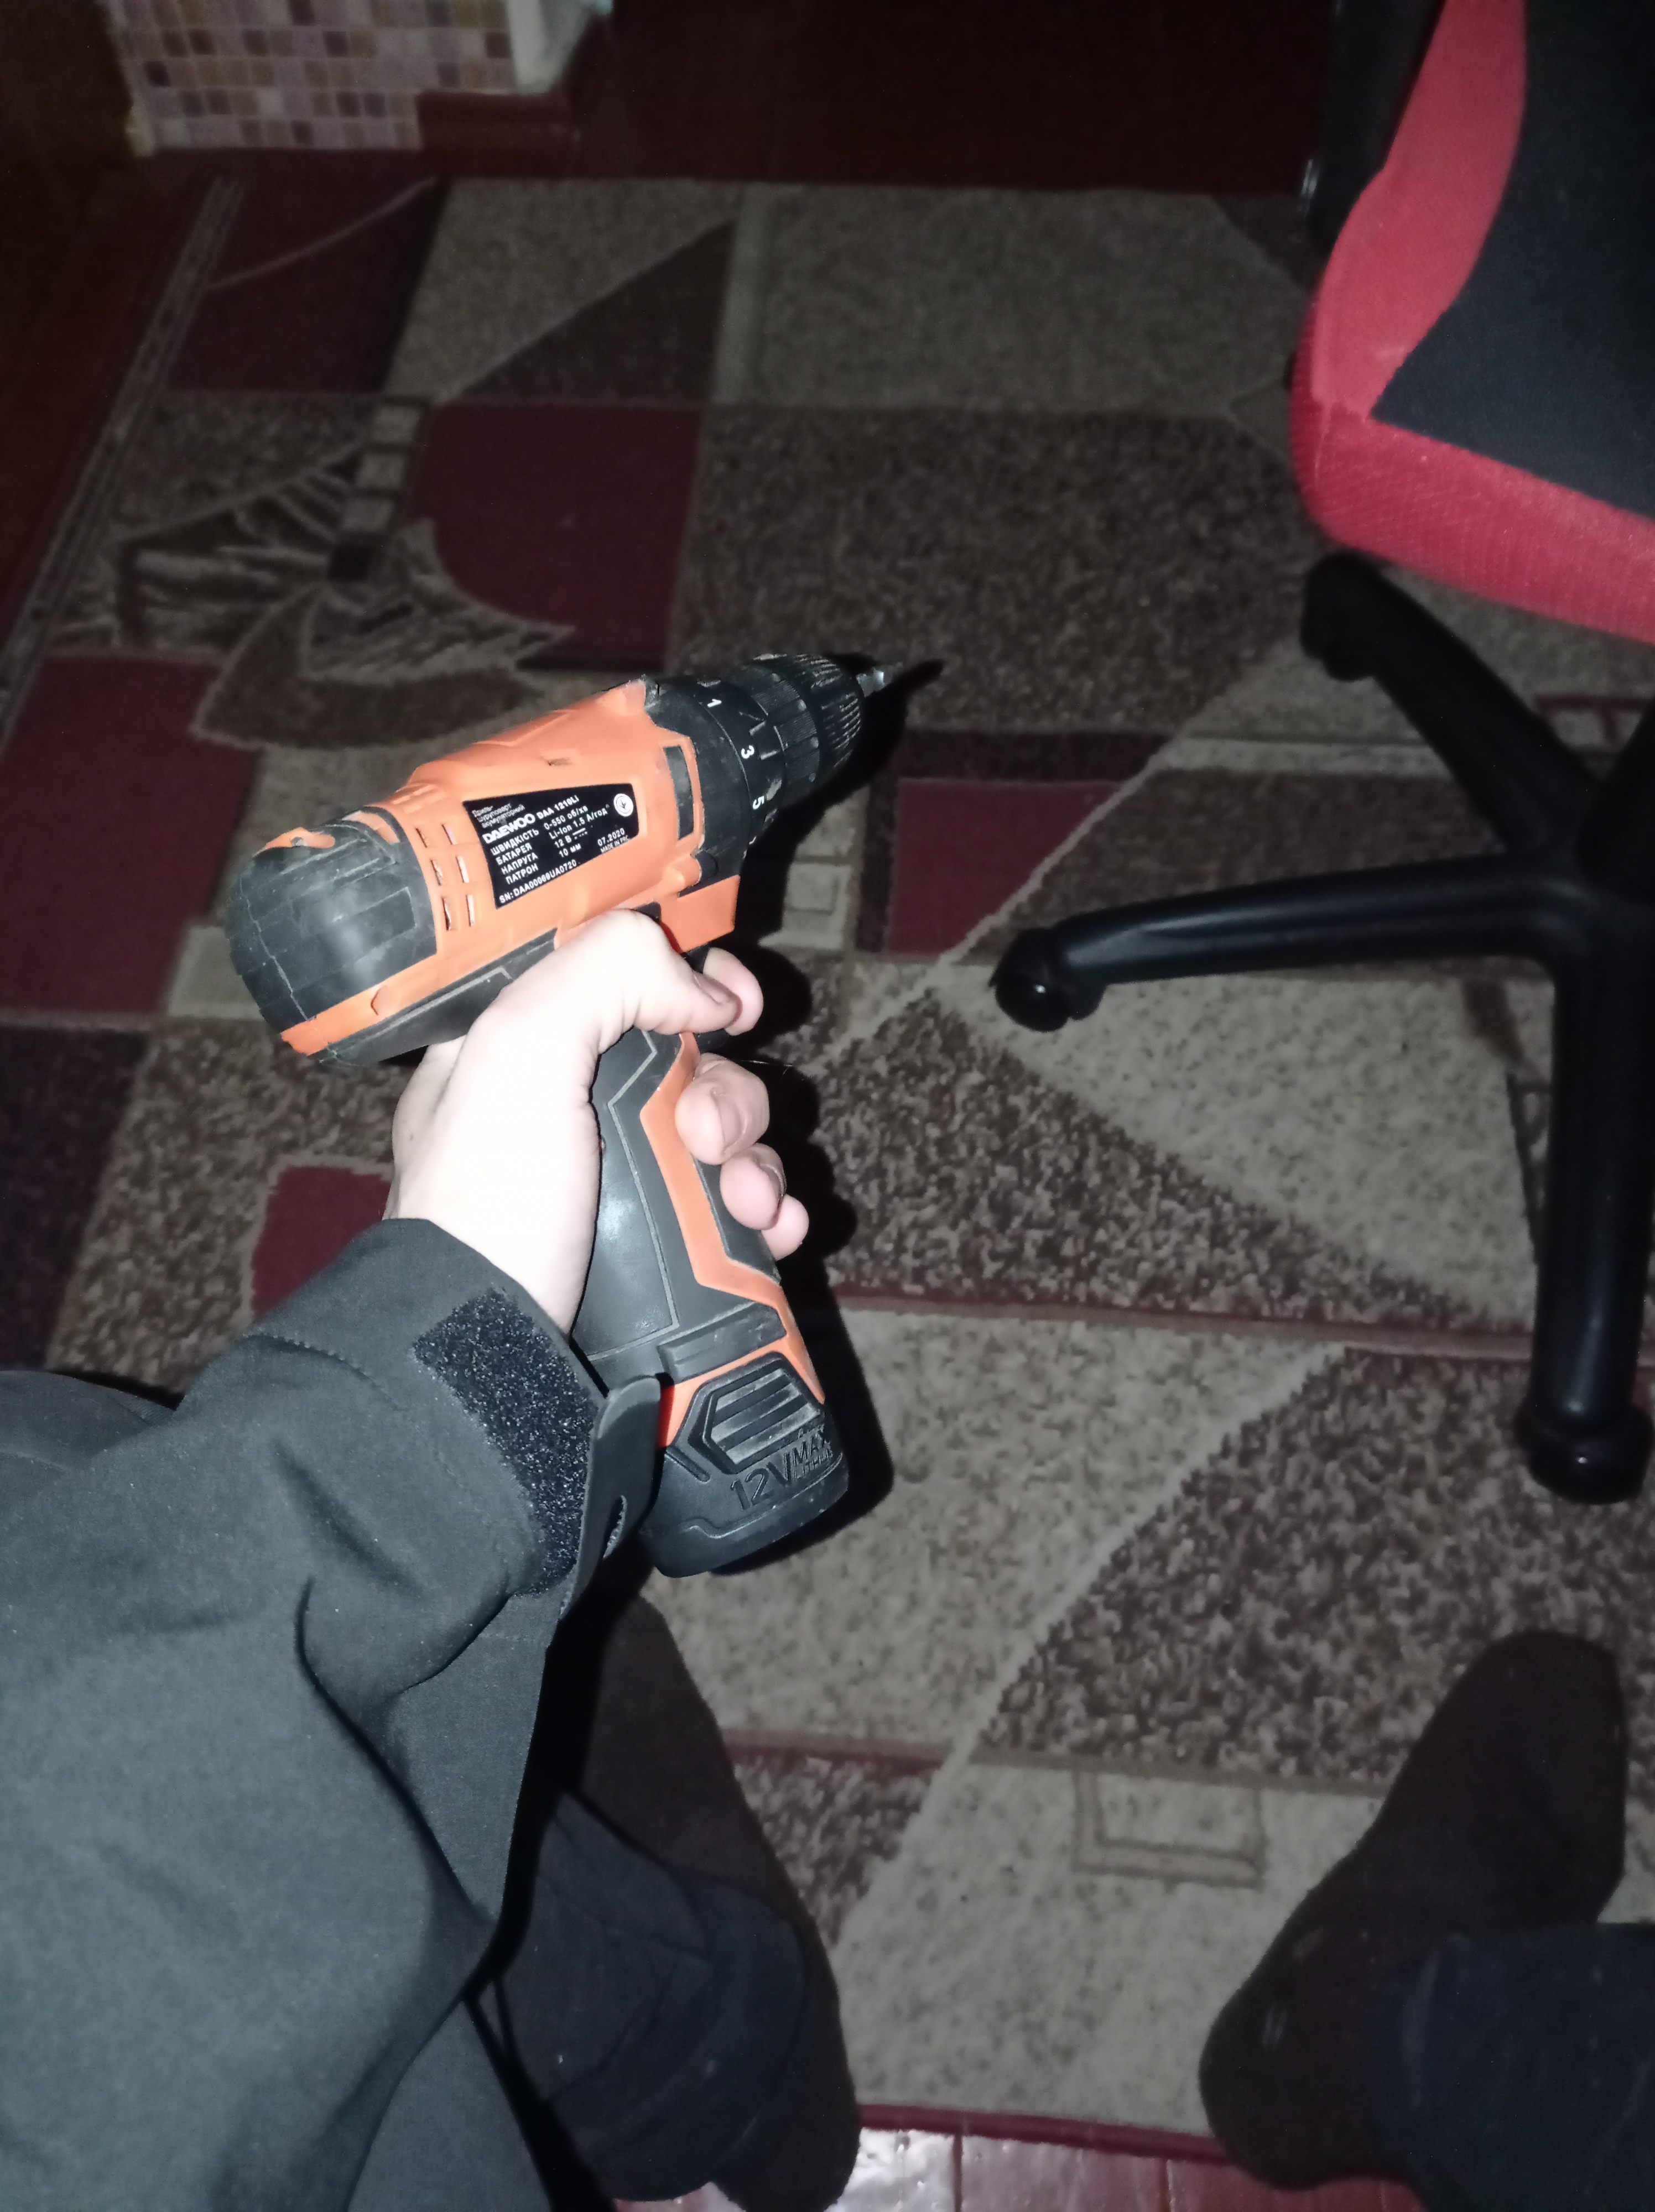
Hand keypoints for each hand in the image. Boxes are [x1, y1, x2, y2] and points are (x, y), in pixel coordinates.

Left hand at [385, 911, 805, 1329]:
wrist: (489, 1363)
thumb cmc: (485, 1210)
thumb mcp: (515, 1055)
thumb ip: (604, 975)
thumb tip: (704, 992)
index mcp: (518, 1054)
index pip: (616, 979)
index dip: (685, 978)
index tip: (733, 1003)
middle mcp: (570, 1116)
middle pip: (689, 1063)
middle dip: (726, 1094)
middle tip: (707, 1138)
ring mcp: (618, 1191)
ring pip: (724, 1138)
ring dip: (757, 1160)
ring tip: (748, 1206)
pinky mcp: (660, 1255)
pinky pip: (738, 1211)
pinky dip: (768, 1214)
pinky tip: (771, 1232)